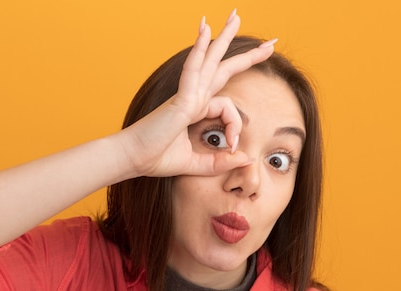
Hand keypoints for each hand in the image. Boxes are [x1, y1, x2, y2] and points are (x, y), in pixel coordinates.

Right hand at [122, 10, 275, 176]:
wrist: (132, 159)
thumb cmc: (155, 159)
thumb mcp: (196, 164)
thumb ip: (219, 163)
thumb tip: (245, 158)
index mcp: (195, 110)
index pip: (228, 108)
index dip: (236, 127)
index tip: (233, 147)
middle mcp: (192, 98)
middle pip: (222, 69)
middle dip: (246, 55)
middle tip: (268, 42)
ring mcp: (186, 95)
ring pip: (209, 60)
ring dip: (224, 37)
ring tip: (236, 15)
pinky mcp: (180, 100)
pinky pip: (192, 69)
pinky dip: (199, 49)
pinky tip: (206, 30)